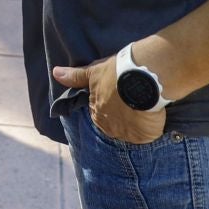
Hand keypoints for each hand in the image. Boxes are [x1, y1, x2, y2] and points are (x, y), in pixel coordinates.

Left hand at [52, 54, 167, 145]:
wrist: (144, 77)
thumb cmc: (117, 72)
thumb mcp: (95, 72)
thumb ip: (76, 77)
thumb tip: (55, 73)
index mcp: (96, 113)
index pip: (100, 113)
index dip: (111, 103)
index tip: (120, 94)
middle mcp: (110, 128)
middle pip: (116, 124)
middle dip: (123, 115)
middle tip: (134, 99)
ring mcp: (128, 134)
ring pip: (132, 131)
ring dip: (136, 122)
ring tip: (145, 106)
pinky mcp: (145, 136)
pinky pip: (147, 135)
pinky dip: (150, 126)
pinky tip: (153, 114)